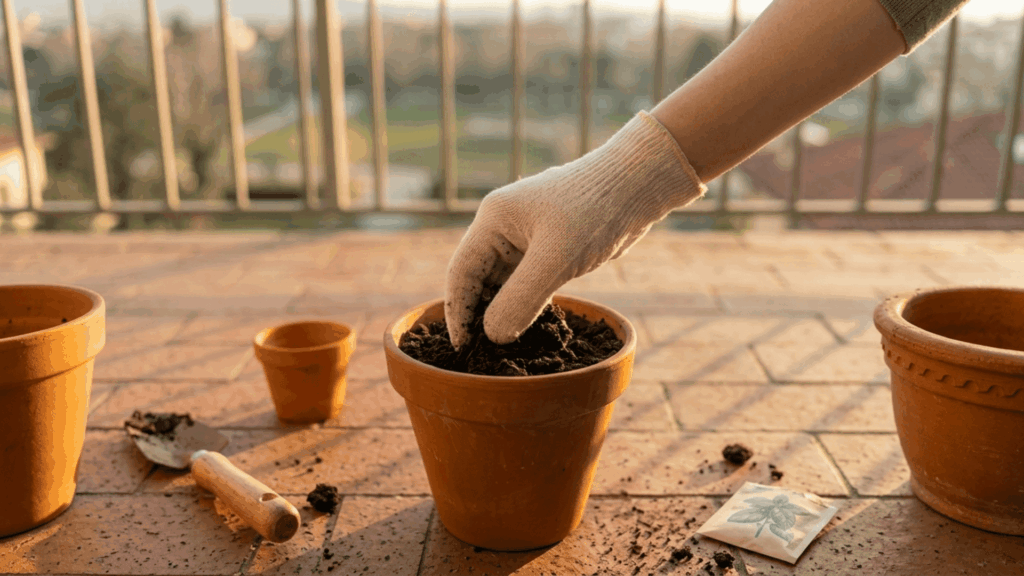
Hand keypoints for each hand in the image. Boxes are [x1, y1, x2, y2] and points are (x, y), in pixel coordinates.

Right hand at [444, 112, 705, 347]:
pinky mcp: (549, 247)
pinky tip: (526, 327)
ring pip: (503, 282)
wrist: (638, 185)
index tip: (462, 348)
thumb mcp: (555, 260)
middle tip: (482, 355)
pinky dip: (523, 303)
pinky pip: (526, 281)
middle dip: (478, 315)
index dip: (457, 312)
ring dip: (501, 311)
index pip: (461, 272)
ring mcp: (527, 236)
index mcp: (494, 219)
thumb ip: (520, 299)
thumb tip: (493, 335)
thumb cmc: (595, 212)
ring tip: (502, 347)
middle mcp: (504, 226)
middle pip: (478, 278)